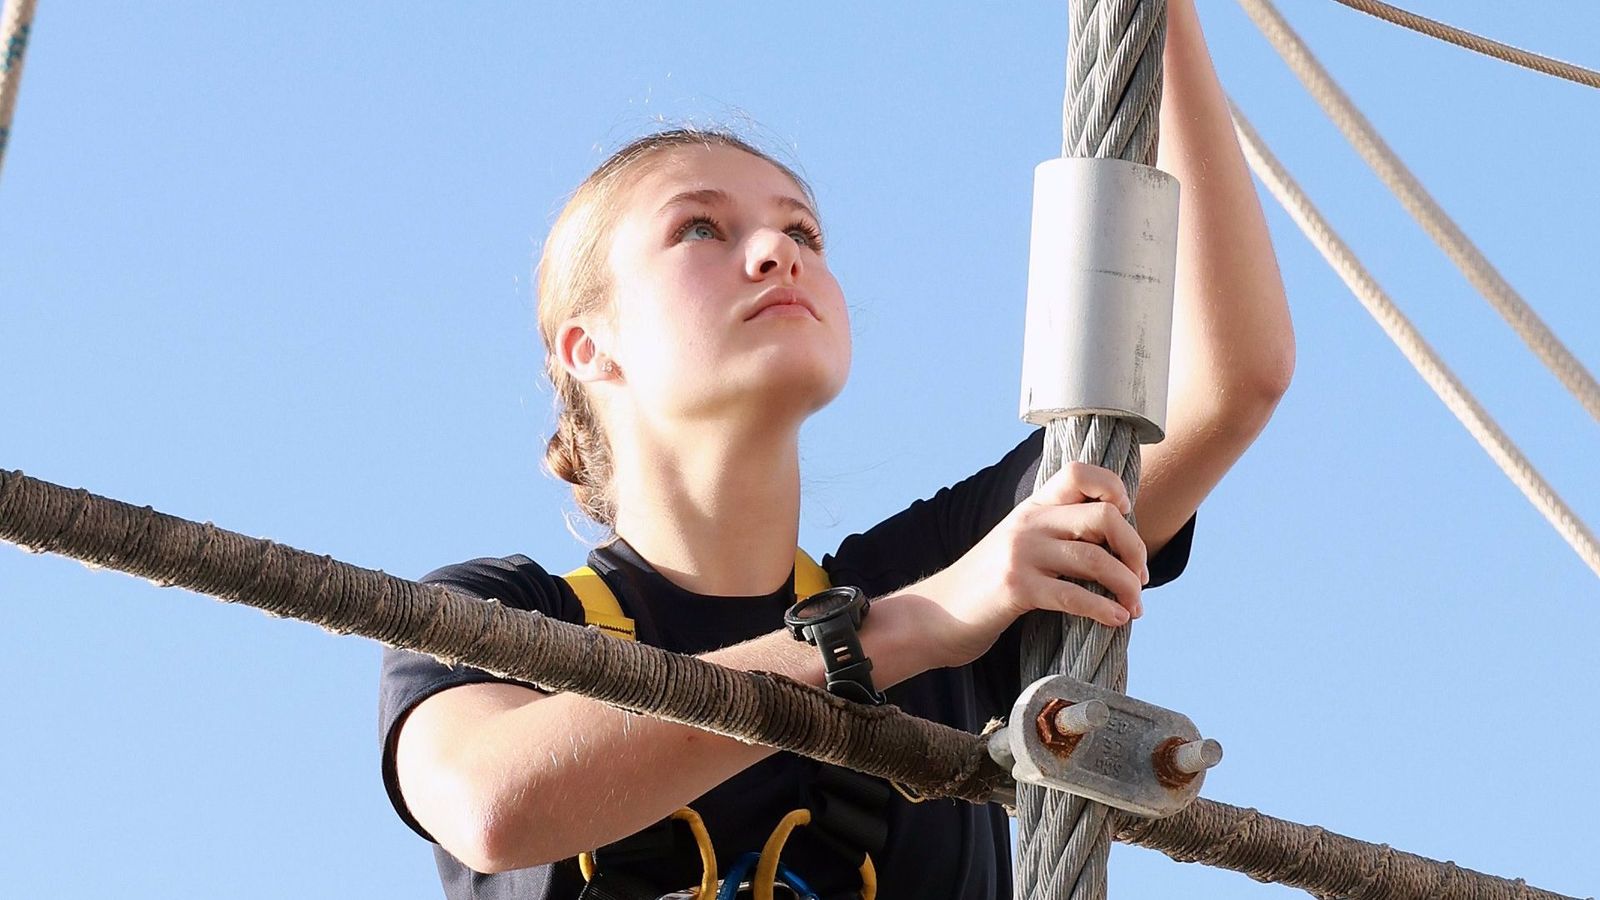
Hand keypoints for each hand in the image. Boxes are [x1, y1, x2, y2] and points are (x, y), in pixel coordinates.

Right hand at [902, 462, 1148, 670]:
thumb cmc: (987, 585)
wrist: (938, 614)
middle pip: (1102, 517)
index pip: (1080, 473)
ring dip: (1126, 585)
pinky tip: (1116, 619)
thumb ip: (1056, 535)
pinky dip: (1104, 609)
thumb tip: (1115, 545)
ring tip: (1134, 606)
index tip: (1125, 516)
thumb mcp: (1019, 545)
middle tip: (1139, 578)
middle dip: (1134, 549)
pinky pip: (1074, 595)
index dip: (1112, 487)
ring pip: (1095, 558)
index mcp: (1032, 507)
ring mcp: (1021, 554)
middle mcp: (1029, 523)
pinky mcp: (1016, 588)